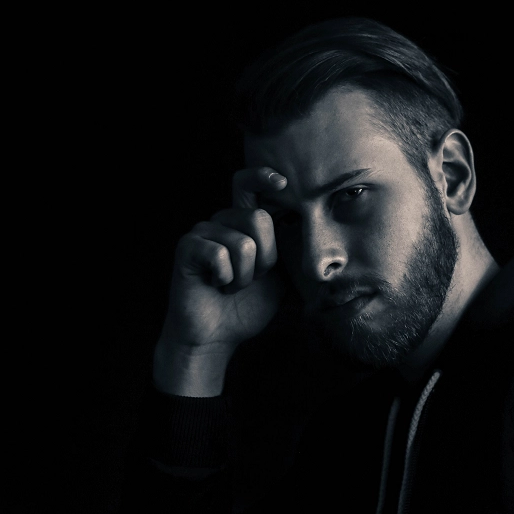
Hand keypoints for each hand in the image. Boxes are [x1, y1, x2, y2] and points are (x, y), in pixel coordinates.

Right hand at [154, 167, 287, 395]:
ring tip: (231, 285)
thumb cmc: (247, 306)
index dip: (263, 177)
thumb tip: (326, 246)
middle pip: (258, 219)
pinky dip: (225, 278)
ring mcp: (203, 232)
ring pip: (242, 243)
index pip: (249, 186)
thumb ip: (293, 256)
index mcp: (244, 224)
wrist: (217, 336)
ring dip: (244, 276)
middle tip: (252, 279)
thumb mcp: (281, 280)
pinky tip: (215, 285)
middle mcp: (222, 221)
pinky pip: (219, 254)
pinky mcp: (187, 247)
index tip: (283, 182)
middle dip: (265, 258)